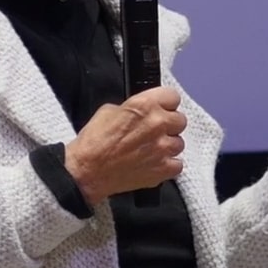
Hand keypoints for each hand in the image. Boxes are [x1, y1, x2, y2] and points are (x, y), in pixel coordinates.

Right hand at [65, 86, 187, 205]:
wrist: (87, 171)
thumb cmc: (93, 143)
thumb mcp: (108, 110)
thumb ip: (132, 108)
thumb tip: (141, 112)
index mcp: (145, 105)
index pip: (172, 97)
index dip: (165, 104)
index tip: (162, 109)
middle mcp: (157, 124)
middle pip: (180, 120)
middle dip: (168, 125)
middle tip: (154, 131)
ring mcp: (163, 148)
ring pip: (179, 143)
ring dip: (168, 145)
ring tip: (152, 150)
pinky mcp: (163, 169)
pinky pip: (178, 164)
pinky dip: (168, 165)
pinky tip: (155, 164)